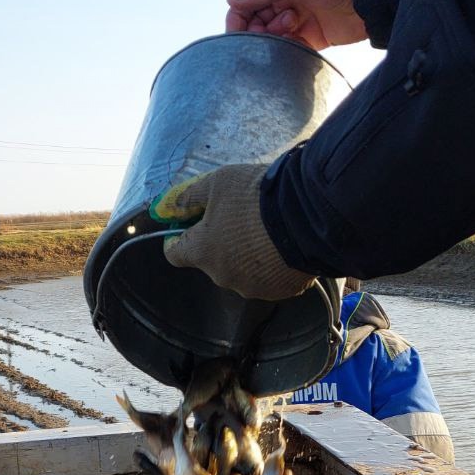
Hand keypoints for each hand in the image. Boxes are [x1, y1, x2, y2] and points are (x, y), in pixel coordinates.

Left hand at [151, 165, 315, 301]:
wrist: (308, 216)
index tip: (190, 223)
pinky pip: (269, 277)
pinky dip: (272, 264)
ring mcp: (252, 288)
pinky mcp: (280, 291)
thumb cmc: (256, 197)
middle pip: (211, 260)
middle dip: (220, 241)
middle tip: (239, 216)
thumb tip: (166, 207)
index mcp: (202, 251)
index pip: (174, 253)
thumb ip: (188, 196)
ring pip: (242, 270)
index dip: (178, 237)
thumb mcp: (218, 183)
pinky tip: (284, 244)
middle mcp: (223, 276)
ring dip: (247, 254)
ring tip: (267, 229)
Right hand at [225, 0, 365, 50]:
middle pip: (256, 24)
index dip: (238, 19)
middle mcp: (285, 2)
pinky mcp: (313, 38)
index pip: (245, 4)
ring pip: (272, 38)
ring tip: (292, 27)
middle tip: (273, 28)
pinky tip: (296, 45)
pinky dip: (288, 51)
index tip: (238, 33)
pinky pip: (291, 49)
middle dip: (257, 31)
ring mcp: (298, 20)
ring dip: (275, 39)